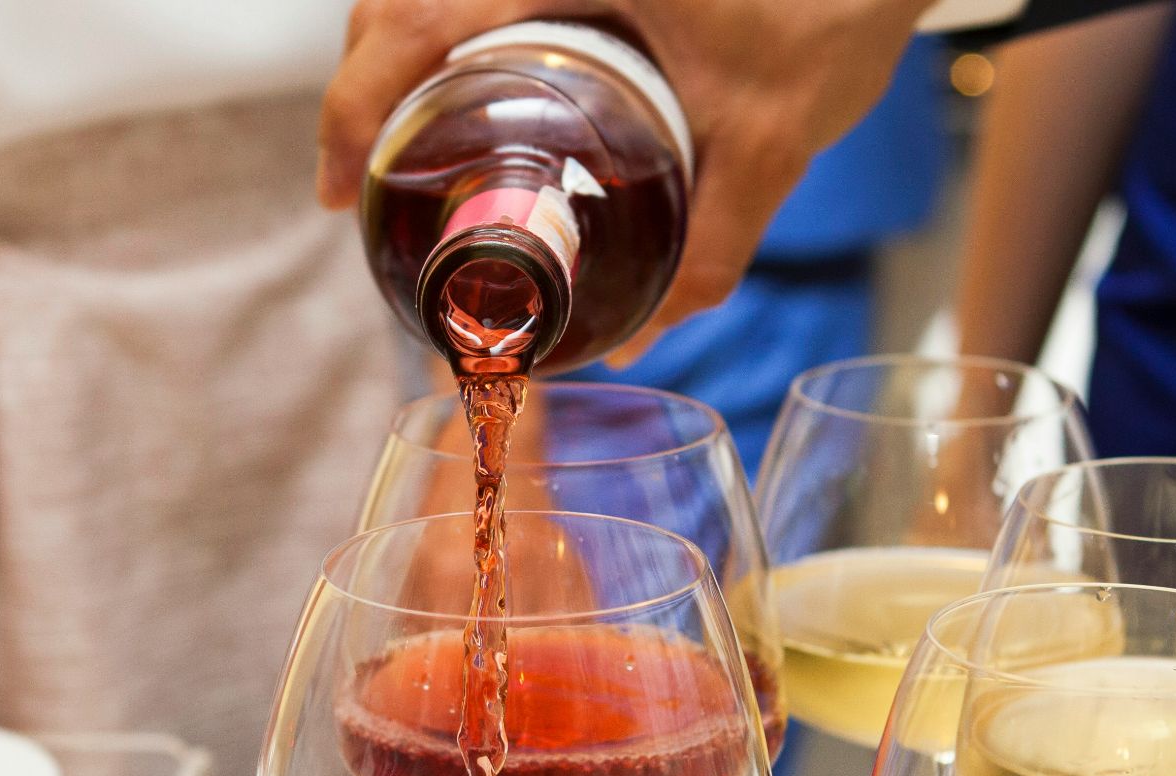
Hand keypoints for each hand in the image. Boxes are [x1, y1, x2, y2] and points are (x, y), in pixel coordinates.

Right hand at [320, 0, 935, 358]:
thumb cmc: (836, 13)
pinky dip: (449, 33)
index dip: (350, 109)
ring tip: (404, 148)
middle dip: (362, 86)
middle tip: (365, 183)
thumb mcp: (771, 143)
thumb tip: (630, 343)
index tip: (340, 192)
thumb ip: (708, 249)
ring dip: (399, 56)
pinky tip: (464, 94)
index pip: (409, 22)